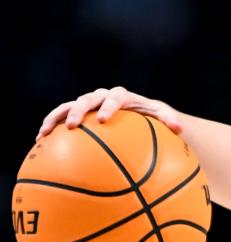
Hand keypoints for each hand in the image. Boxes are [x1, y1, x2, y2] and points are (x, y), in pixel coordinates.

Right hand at [36, 86, 182, 140]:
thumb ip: (170, 120)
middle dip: (77, 111)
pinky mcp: (78, 115)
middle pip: (86, 100)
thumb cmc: (152, 117)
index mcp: (122, 97)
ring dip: (55, 118)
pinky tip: (39, 144)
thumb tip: (180, 129)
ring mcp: (87, 105)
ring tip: (44, 133)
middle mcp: (101, 97)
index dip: (108, 106)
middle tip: (72, 125)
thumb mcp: (163, 117)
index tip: (103, 119)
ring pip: (67, 107)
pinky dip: (50, 129)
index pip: (115, 98)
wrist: (138, 114)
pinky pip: (61, 120)